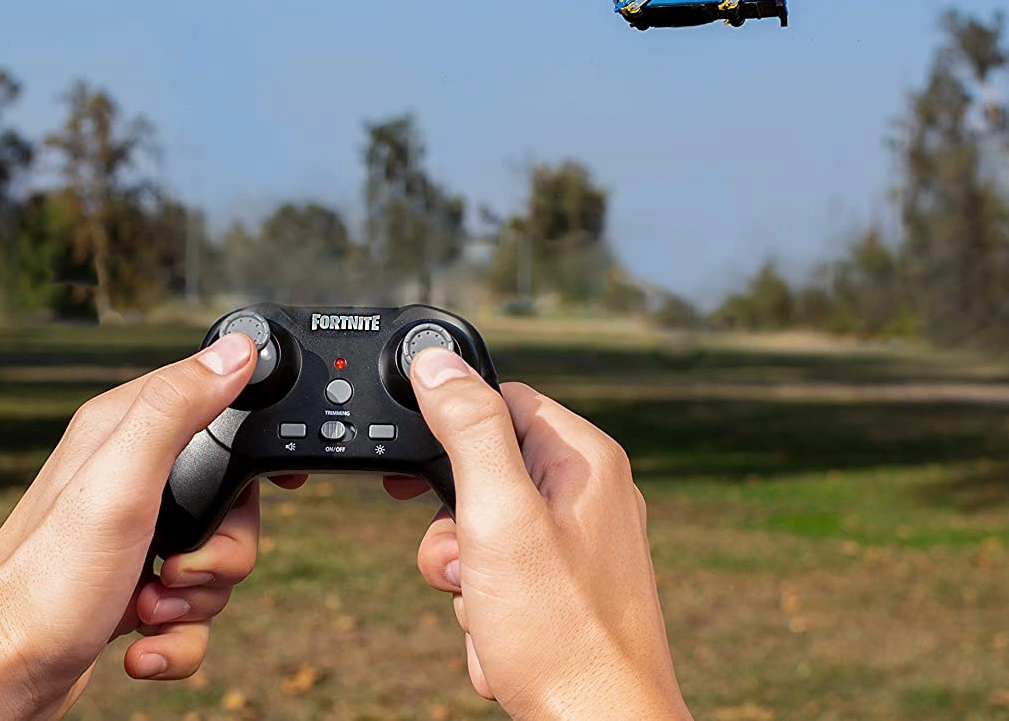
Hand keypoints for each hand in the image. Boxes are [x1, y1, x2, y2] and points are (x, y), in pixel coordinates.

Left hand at [0, 333, 302, 720]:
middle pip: (232, 497)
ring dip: (197, 597)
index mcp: (125, 431)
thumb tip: (236, 351)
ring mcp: (133, 536)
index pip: (216, 400)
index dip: (253, 439)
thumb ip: (177, 409)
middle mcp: (130, 477)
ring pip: (217, 557)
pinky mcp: (133, 585)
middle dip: (222, 549)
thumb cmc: (42, 584)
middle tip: (178, 566)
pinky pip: (192, 608)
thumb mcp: (121, 481)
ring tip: (150, 606)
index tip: (276, 479)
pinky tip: (145, 642)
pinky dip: (178, 634)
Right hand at [386, 349, 692, 720]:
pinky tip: (508, 646)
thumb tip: (437, 362)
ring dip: (468, 584)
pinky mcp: (570, 593)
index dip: (451, 433)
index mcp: (585, 458)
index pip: (501, 401)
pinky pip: (503, 585)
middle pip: (484, 475)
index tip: (416, 477)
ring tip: (493, 616)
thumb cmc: (562, 632)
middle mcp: (591, 494)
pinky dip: (490, 616)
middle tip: (467, 569)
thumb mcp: (499, 515)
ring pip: (485, 538)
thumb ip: (468, 431)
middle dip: (455, 532)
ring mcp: (583, 547)